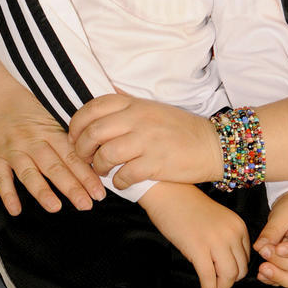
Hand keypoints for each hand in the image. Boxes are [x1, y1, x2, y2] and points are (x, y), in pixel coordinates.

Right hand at [0, 82, 105, 215]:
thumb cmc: (26, 104)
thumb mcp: (51, 115)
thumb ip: (66, 137)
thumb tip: (92, 157)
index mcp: (51, 131)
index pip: (72, 156)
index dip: (87, 175)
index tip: (99, 192)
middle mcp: (33, 141)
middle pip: (55, 167)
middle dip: (72, 187)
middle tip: (87, 204)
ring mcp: (13, 149)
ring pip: (30, 173)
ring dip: (42, 191)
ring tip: (56, 207)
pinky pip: (0, 177)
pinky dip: (8, 193)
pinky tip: (16, 210)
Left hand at [70, 93, 221, 186]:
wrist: (212, 145)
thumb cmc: (180, 129)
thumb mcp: (153, 110)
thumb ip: (127, 109)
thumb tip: (98, 112)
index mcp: (136, 104)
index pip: (94, 107)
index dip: (77, 123)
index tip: (74, 137)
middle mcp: (139, 119)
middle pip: (94, 132)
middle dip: (81, 149)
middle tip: (83, 159)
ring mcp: (147, 141)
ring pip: (106, 155)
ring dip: (98, 168)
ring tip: (103, 172)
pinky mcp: (156, 163)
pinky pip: (125, 175)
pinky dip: (118, 182)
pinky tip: (121, 183)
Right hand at [139, 182, 249, 287]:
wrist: (170, 194)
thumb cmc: (189, 206)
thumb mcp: (218, 220)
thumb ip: (226, 239)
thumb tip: (225, 265)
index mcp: (239, 226)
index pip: (246, 258)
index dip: (237, 269)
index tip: (226, 274)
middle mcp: (232, 234)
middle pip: (240, 269)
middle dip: (230, 281)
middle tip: (219, 285)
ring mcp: (216, 242)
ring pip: (228, 276)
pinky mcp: (198, 250)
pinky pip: (209, 278)